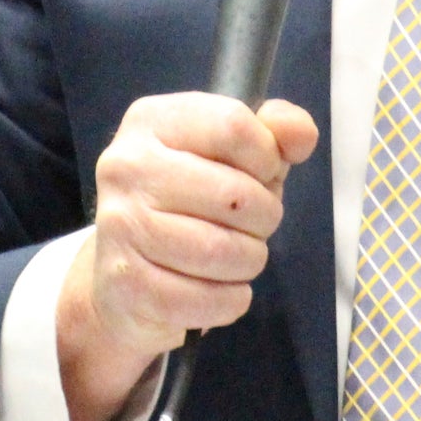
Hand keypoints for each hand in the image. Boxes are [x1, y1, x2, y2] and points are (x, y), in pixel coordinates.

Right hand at [58, 93, 318, 420]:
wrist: (125, 276)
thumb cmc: (191, 206)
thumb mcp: (235, 157)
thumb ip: (276, 134)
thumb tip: (301, 135)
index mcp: (152, 121)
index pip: (234, 126)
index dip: (266, 159)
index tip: (260, 176)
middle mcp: (126, 166)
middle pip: (235, 194)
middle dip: (264, 218)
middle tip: (252, 227)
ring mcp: (119, 225)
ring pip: (222, 251)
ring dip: (249, 261)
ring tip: (237, 258)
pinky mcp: (125, 282)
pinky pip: (206, 299)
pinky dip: (230, 300)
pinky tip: (219, 289)